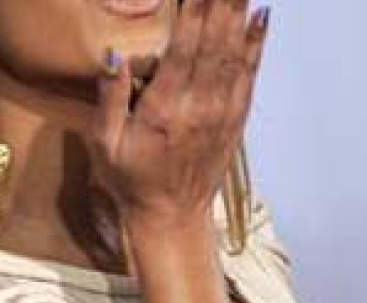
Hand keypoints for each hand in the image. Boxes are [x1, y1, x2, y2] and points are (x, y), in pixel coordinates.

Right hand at [90, 0, 269, 227]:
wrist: (172, 217)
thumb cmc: (132, 180)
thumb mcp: (104, 145)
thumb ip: (109, 99)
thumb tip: (114, 56)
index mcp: (165, 110)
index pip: (183, 48)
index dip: (194, 11)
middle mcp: (199, 107)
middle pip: (214, 43)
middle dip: (222, 3)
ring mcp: (222, 114)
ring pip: (235, 54)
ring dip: (240, 14)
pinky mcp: (235, 121)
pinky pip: (249, 75)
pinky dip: (257, 45)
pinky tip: (262, 19)